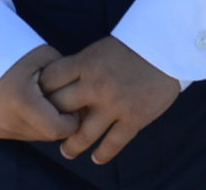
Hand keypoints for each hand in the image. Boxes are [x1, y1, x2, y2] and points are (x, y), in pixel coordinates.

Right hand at [0, 43, 75, 142]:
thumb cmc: (19, 52)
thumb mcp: (47, 60)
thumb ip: (68, 84)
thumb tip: (87, 107)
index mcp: (21, 101)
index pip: (58, 129)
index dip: (72, 120)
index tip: (73, 104)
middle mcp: (6, 119)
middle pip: (47, 135)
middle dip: (60, 123)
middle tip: (61, 101)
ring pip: (36, 136)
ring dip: (46, 124)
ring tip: (44, 101)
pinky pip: (23, 133)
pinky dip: (32, 123)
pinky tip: (30, 105)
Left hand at [41, 36, 180, 164]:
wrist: (167, 47)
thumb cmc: (130, 48)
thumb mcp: (98, 51)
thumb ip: (80, 70)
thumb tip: (60, 92)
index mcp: (85, 63)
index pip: (49, 81)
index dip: (40, 93)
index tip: (38, 102)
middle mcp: (95, 85)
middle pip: (60, 109)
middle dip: (51, 120)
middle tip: (48, 130)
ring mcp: (114, 104)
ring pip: (83, 134)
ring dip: (71, 146)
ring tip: (66, 151)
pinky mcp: (133, 118)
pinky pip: (112, 144)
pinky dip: (102, 155)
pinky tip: (96, 158)